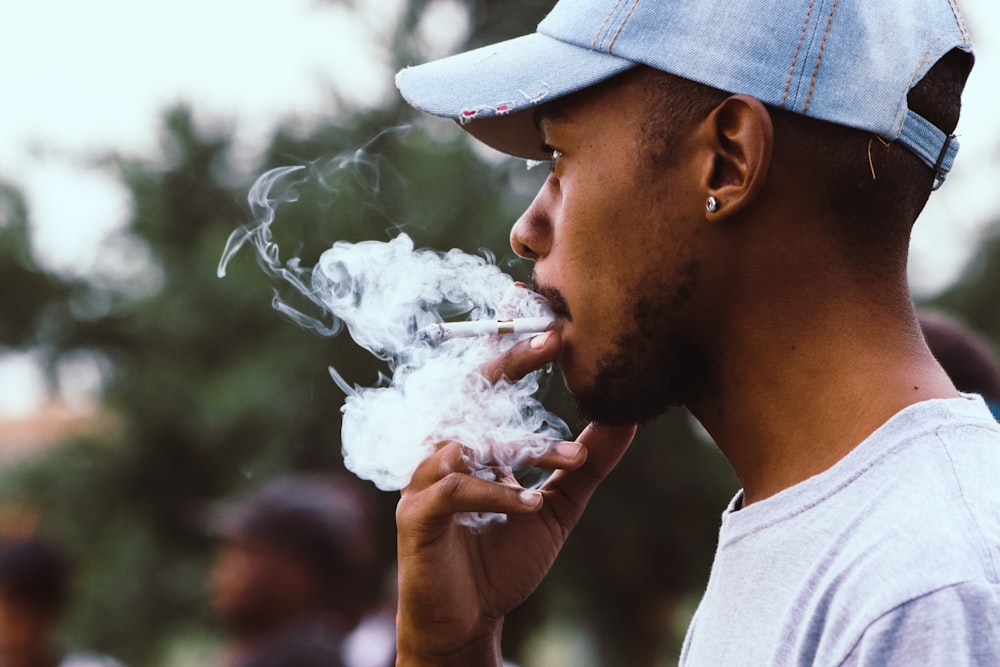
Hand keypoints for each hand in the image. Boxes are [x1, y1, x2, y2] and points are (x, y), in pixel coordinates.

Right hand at [395, 330, 636, 665]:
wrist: (468, 620)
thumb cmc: (502, 557)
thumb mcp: (556, 504)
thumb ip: (584, 462)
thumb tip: (629, 417)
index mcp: (469, 439)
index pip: (487, 381)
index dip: (511, 342)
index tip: (546, 311)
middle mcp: (441, 449)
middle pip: (471, 389)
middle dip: (512, 360)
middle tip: (555, 337)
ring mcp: (424, 481)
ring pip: (470, 440)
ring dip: (524, 446)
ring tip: (571, 455)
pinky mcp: (416, 516)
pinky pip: (456, 490)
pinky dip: (498, 493)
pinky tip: (532, 503)